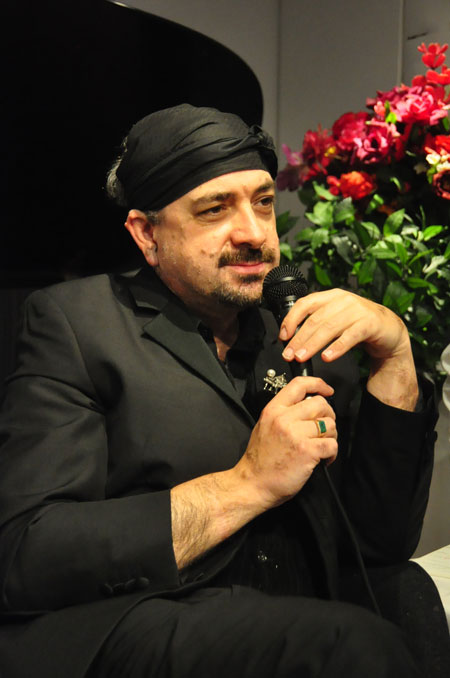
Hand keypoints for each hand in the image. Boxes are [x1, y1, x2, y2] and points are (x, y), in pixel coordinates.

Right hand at [235, 376, 336, 508]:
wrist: (253, 484)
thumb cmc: (260, 459)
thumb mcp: (264, 426)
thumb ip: (284, 413)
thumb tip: (308, 407)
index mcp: (273, 410)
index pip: (299, 385)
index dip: (318, 384)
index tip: (327, 391)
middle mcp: (284, 418)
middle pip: (320, 404)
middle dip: (328, 416)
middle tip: (324, 429)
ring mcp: (296, 434)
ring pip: (329, 425)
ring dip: (331, 436)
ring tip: (321, 446)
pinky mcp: (307, 451)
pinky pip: (332, 444)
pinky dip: (332, 453)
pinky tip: (323, 459)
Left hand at [279, 289, 417, 409]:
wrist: (389, 329)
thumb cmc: (357, 325)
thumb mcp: (335, 319)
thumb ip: (317, 323)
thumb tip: (290, 338)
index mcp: (331, 296)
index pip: (305, 304)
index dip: (291, 320)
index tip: (283, 337)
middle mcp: (343, 300)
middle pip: (315, 320)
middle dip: (299, 339)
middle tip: (289, 355)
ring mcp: (358, 310)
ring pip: (330, 328)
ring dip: (313, 344)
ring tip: (302, 357)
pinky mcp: (370, 324)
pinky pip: (350, 336)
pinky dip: (337, 347)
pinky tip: (327, 357)